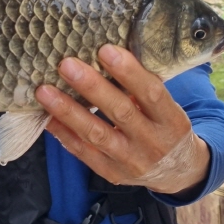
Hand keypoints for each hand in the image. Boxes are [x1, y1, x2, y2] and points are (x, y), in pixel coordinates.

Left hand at [35, 45, 209, 194]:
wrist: (179, 171)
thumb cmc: (166, 127)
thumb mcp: (167, 108)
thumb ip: (143, 88)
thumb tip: (108, 53)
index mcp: (171, 120)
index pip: (151, 93)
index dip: (129, 72)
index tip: (105, 50)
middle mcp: (153, 143)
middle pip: (121, 112)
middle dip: (92, 87)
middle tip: (66, 65)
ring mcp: (131, 161)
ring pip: (97, 134)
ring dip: (68, 111)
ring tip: (45, 91)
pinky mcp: (112, 173)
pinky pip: (84, 153)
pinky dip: (64, 134)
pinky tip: (47, 117)